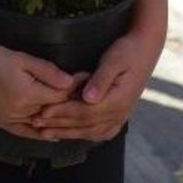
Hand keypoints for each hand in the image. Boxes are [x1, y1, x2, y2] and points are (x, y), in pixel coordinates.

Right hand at [0, 38, 77, 139]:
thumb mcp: (22, 58)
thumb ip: (47, 71)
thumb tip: (71, 82)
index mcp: (27, 95)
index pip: (59, 96)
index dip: (75, 88)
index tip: (87, 79)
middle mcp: (19, 112)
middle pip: (52, 110)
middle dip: (68, 102)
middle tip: (85, 96)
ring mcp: (9, 120)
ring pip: (40, 123)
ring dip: (55, 118)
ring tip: (73, 113)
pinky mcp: (0, 122)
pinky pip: (24, 132)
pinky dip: (38, 133)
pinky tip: (50, 134)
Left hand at [31, 30, 161, 141]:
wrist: (146, 48)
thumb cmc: (127, 50)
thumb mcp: (113, 60)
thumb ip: (100, 80)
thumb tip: (88, 98)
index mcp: (118, 100)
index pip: (85, 112)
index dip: (63, 113)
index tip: (43, 111)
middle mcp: (120, 112)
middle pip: (85, 125)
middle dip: (59, 125)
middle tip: (36, 124)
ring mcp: (122, 115)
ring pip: (91, 131)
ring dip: (68, 133)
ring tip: (47, 132)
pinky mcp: (120, 113)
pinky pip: (101, 131)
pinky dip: (84, 134)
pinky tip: (72, 134)